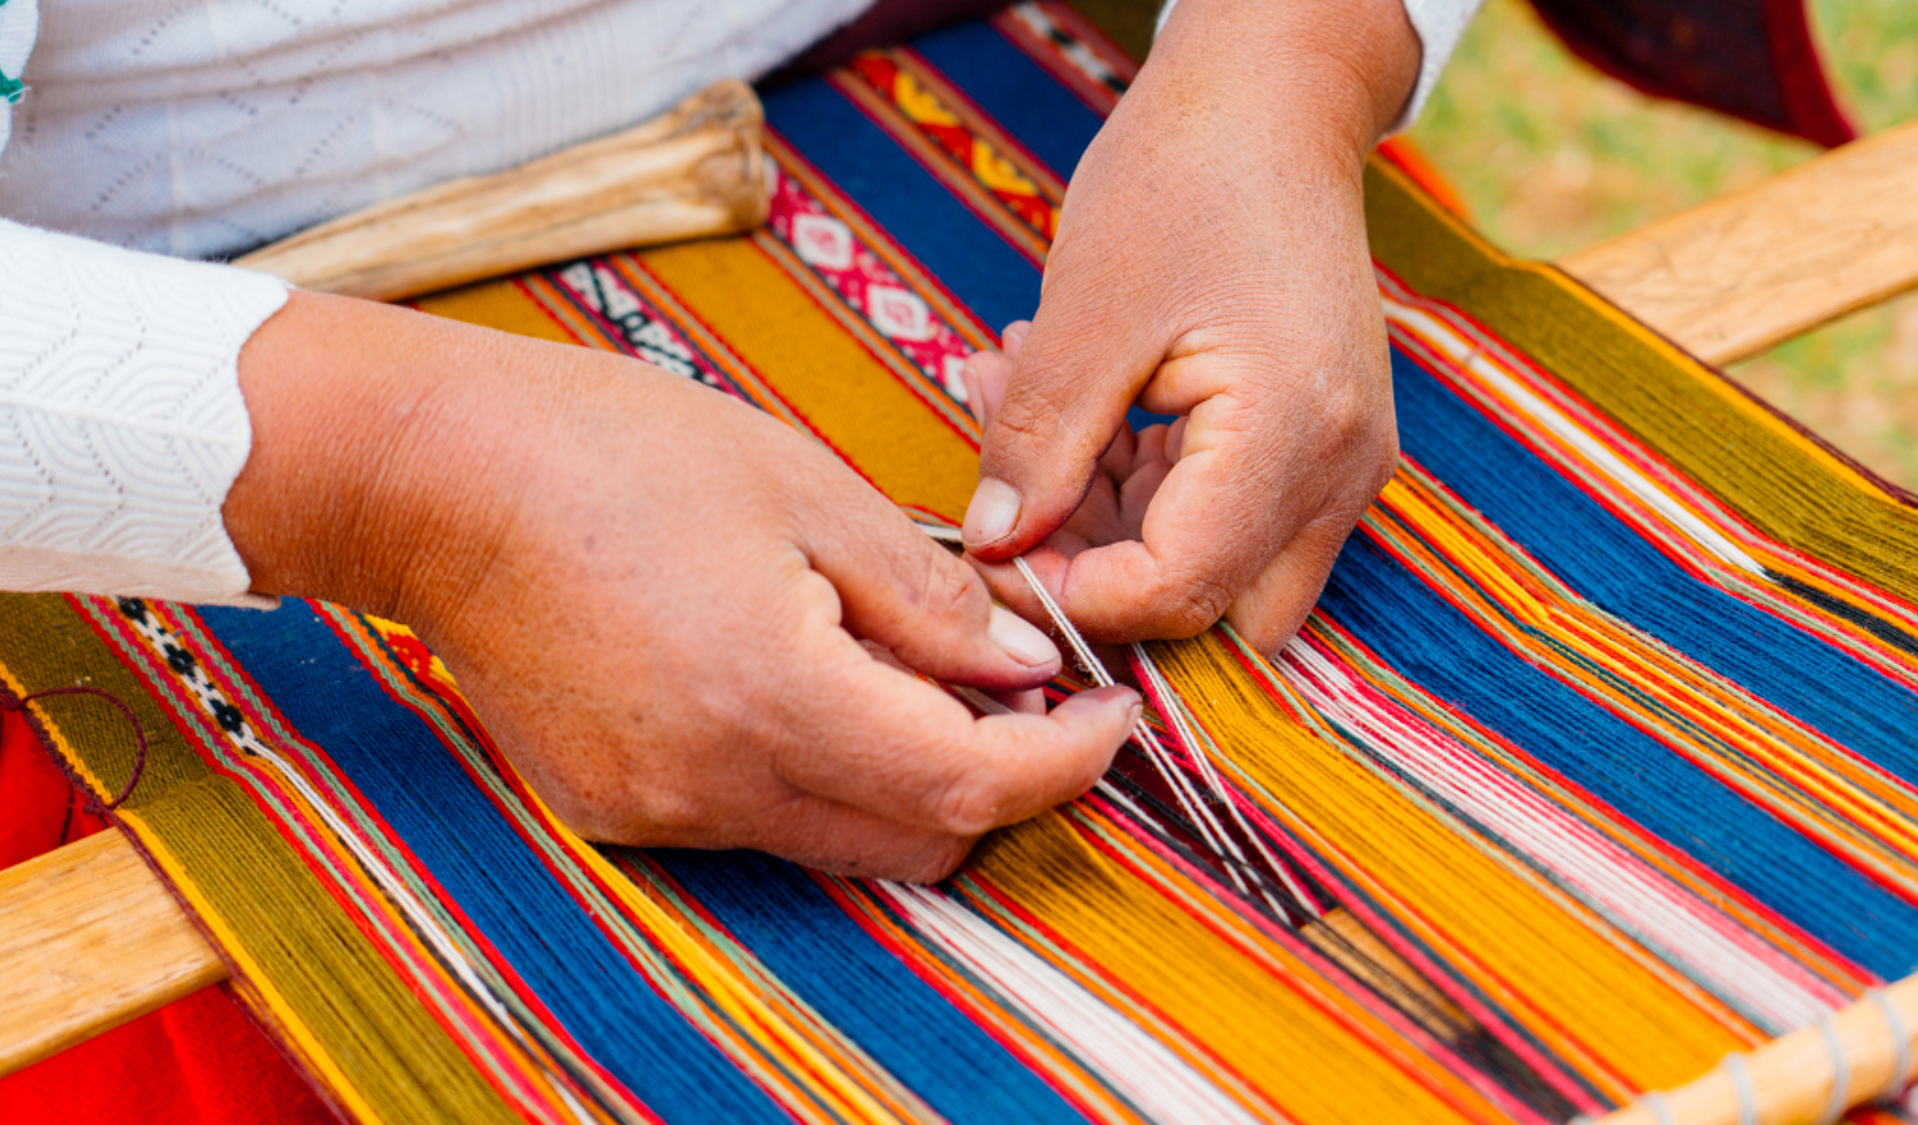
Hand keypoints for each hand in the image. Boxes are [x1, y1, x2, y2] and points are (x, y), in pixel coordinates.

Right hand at [223, 291, 1139, 880]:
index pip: (970, 784)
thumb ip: (928, 598)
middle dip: (1003, 782)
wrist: (435, 479)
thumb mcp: (804, 488)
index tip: (1109, 713)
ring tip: (923, 675)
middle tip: (1033, 693)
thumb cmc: (615, 450)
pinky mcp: (616, 807)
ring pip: (844, 842)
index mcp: (772, 696)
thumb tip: (1022, 666)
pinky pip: (762, 824)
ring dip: (914, 782)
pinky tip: (821, 686)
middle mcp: (714, 785)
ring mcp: (658, 811)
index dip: (1064, 762)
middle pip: (919, 842)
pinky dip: (824, 776)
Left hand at [961, 0, 1418, 653]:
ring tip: (1025, 415)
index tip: (996, 547)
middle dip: (1097, 576)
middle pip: (1211, 613)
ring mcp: (1338, 468)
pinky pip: (1223, 521)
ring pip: (1213, 574)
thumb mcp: (1085, 309)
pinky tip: (1081, 414)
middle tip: (1012, 496)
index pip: (1179, 593)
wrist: (1273, 104)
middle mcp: (1338, 474)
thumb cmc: (1184, 178)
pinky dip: (1141, 492)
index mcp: (1291, 437)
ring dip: (1110, 528)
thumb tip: (992, 545)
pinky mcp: (1316, 453)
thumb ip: (1039, 443)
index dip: (1075, 596)